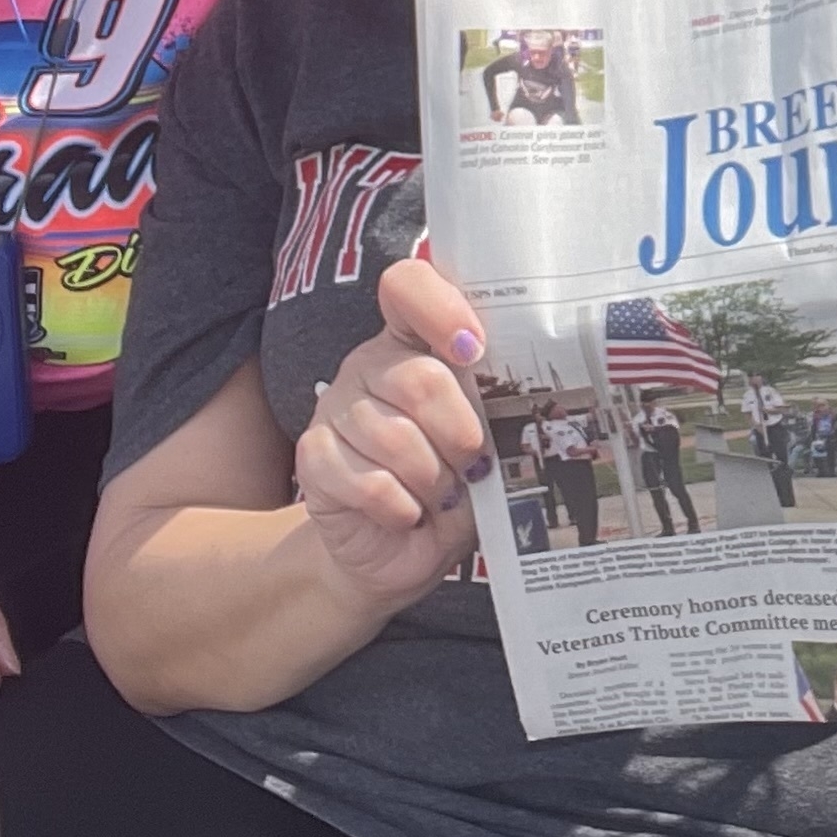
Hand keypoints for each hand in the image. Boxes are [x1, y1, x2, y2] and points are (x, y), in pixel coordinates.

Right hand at [295, 253, 492, 609]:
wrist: (400, 548)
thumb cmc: (454, 483)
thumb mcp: (486, 441)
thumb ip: (498, 410)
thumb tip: (522, 407)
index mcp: (414, 342)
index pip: (409, 287)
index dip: (441, 309)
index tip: (473, 349)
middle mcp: (370, 364)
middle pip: (420, 379)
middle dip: (461, 435)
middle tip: (474, 466)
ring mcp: (336, 408)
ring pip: (395, 437)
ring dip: (434, 480)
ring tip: (443, 496)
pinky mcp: (314, 457)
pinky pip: (367, 481)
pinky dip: (401, 507)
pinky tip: (408, 514)